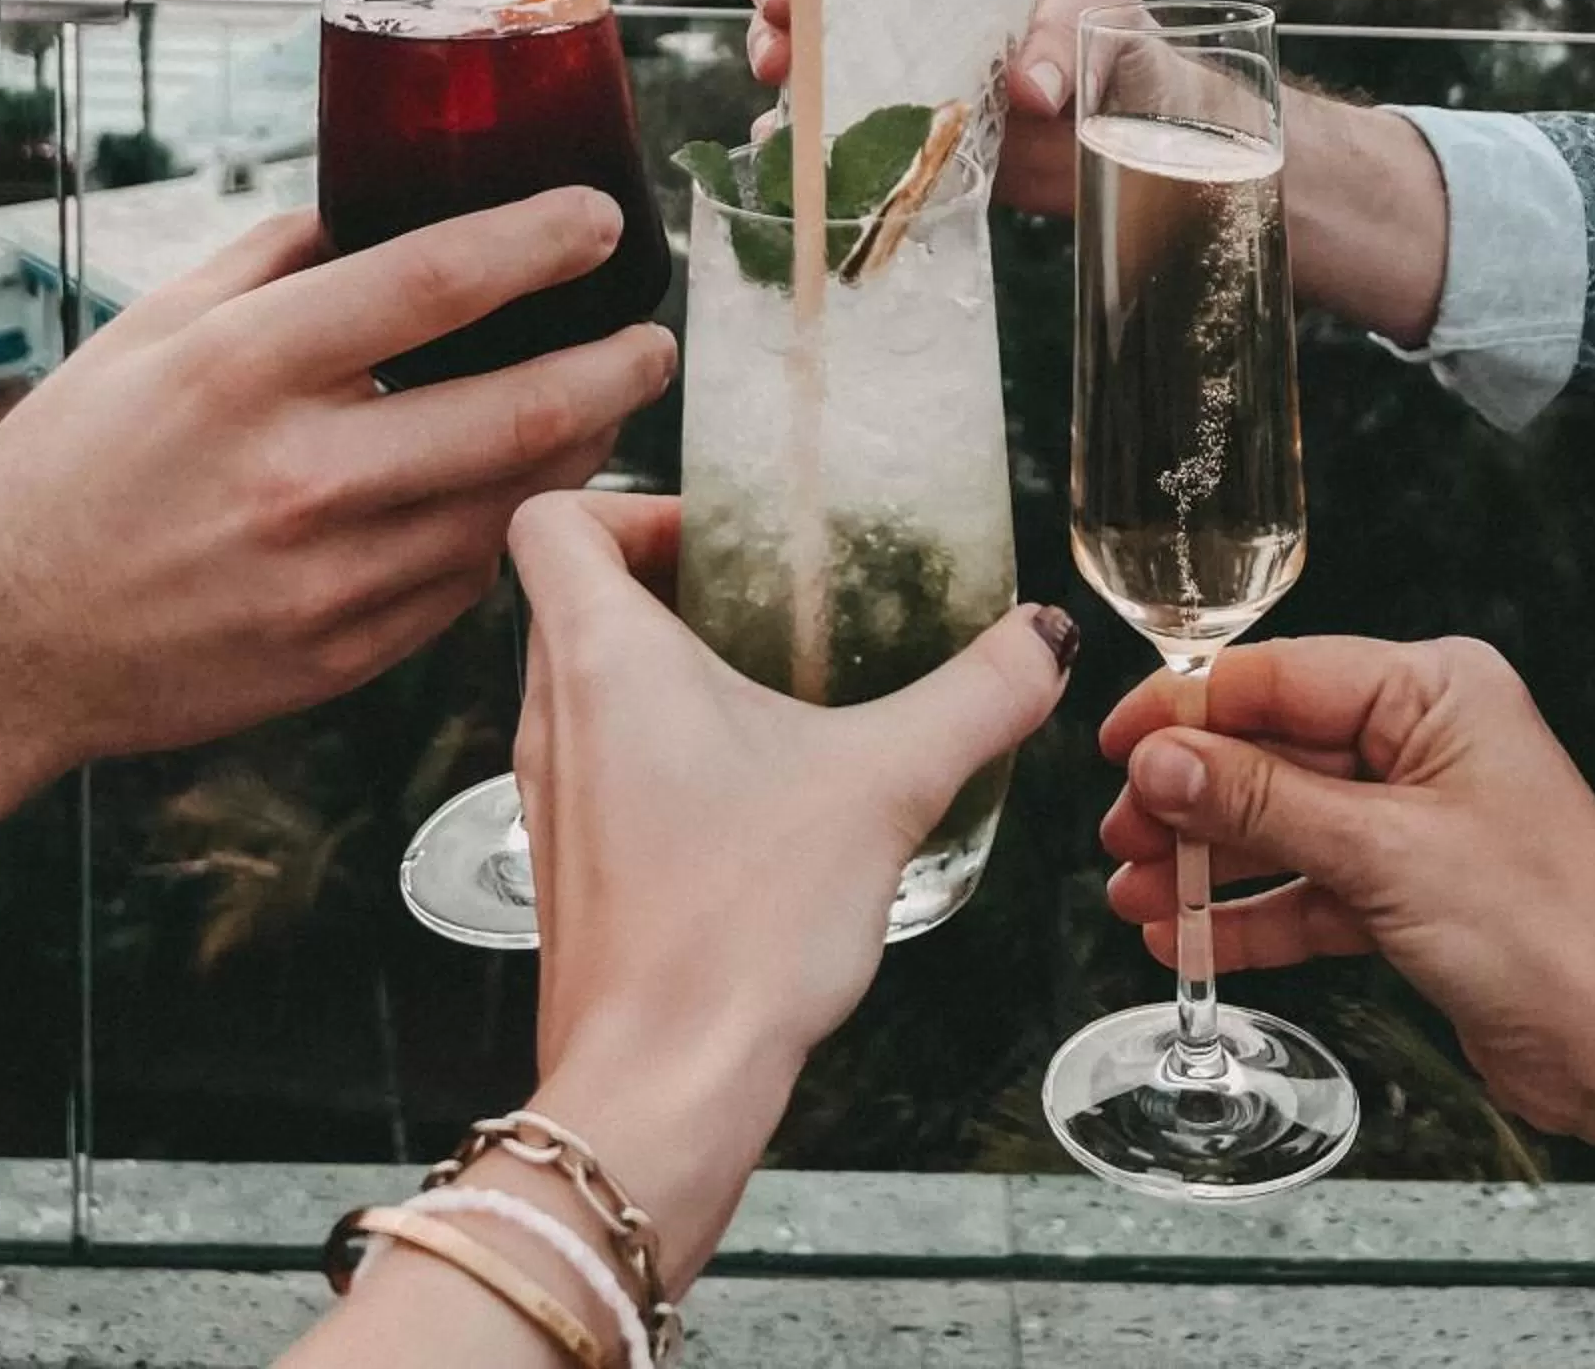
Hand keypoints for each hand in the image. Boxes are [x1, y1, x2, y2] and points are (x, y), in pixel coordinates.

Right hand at [0, 193, 675, 768]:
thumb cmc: (74, 466)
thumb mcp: (154, 327)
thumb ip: (281, 258)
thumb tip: (390, 200)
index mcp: (246, 368)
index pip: (439, 280)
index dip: (543, 240)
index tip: (603, 218)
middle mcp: (299, 474)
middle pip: (521, 408)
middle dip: (616, 366)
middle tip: (650, 337)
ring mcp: (330, 579)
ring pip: (515, 502)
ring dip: (581, 449)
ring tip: (601, 404)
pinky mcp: (347, 657)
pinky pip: (470, 579)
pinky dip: (508, 525)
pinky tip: (517, 490)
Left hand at [510, 492, 1073, 1280]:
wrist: (660, 1092)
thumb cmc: (734, 928)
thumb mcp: (884, 784)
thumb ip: (976, 696)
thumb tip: (1042, 638)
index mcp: (598, 655)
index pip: (551, 520)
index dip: (628, 501)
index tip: (721, 534)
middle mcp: (553, 715)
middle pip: (575, 597)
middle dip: (673, 583)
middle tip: (772, 601)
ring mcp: (553, 799)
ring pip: (589, 686)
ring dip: (670, 669)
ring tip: (778, 692)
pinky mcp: (576, 869)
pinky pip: (604, 765)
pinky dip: (666, 750)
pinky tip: (761, 794)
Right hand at [745, 0, 1133, 216]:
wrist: (1132, 132)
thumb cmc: (1115, 41)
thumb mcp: (1100, 10)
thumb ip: (1068, 39)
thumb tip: (1031, 89)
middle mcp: (903, 11)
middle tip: (782, 4)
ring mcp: (894, 76)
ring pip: (803, 51)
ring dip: (774, 50)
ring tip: (778, 67)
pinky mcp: (898, 144)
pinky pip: (829, 139)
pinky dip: (791, 140)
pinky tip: (779, 143)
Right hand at [1100, 634, 1594, 1141]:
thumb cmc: (1554, 935)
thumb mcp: (1386, 855)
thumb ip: (1262, 803)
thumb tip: (1159, 761)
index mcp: (1434, 690)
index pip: (1278, 677)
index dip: (1187, 710)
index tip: (1113, 746)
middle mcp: (1424, 740)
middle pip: (1273, 752)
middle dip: (1190, 800)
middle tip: (1118, 839)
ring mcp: (1418, 818)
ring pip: (1283, 824)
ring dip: (1209, 864)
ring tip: (1134, 897)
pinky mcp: (1414, 892)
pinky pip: (1311, 886)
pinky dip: (1253, 915)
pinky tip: (1188, 938)